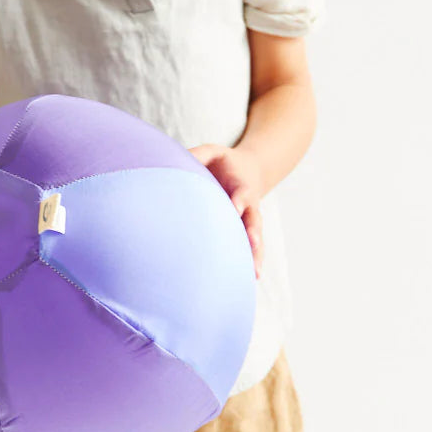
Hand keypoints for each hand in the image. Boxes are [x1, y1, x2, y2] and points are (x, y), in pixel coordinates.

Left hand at [187, 143, 265, 279]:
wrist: (249, 169)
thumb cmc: (223, 162)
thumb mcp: (213, 152)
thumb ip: (199, 155)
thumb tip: (175, 157)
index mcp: (240, 185)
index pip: (241, 194)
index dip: (238, 201)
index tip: (235, 208)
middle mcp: (248, 205)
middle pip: (253, 220)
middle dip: (253, 232)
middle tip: (252, 243)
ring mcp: (249, 219)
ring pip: (255, 239)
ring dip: (256, 255)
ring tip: (255, 273)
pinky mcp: (246, 230)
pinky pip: (251, 248)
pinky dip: (253, 261)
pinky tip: (252, 279)